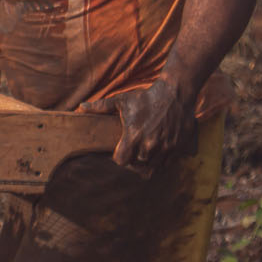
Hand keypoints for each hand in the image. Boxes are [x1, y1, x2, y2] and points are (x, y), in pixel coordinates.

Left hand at [81, 77, 195, 168]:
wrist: (176, 93)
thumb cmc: (146, 97)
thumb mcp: (121, 100)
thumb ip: (101, 107)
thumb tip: (81, 107)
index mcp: (134, 135)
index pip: (122, 161)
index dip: (119, 158)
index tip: (120, 152)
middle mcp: (150, 144)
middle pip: (138, 165)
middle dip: (134, 161)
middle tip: (133, 152)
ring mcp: (167, 147)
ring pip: (154, 168)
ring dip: (148, 163)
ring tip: (145, 154)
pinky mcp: (180, 147)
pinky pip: (169, 164)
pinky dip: (163, 162)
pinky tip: (159, 152)